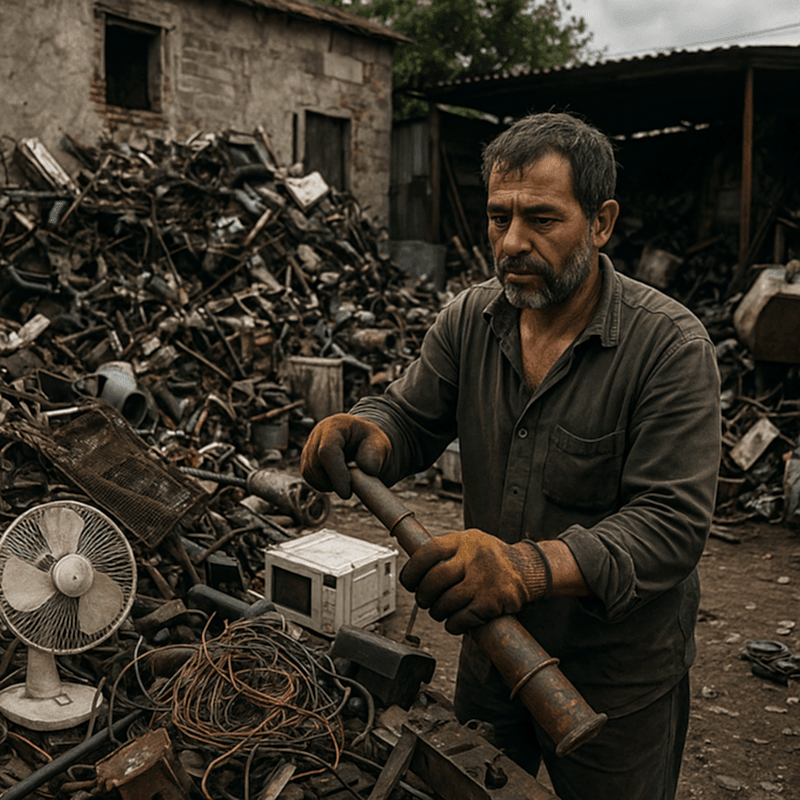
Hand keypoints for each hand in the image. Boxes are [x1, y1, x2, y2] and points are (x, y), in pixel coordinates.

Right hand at [300, 413, 391, 498]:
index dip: (336, 473)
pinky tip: (339, 479)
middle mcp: (318, 434)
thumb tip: (365, 468)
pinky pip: (310, 478)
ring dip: (328, 484)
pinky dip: (323, 484)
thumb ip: (375, 454)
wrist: (366, 444)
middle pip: (314, 463)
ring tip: (348, 478)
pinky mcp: (308, 460)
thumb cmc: (373, 444)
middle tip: (352, 487)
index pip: (327, 450)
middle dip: (333, 481)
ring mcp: (310, 447)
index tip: (347, 493)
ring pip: (310, 473)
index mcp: (336, 425)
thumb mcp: (381, 444)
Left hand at [399, 530, 550, 634]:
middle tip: (423, 600)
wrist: (529, 570)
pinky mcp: (491, 602)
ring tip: (439, 611)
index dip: (413, 569)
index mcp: (465, 541)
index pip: (429, 551)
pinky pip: (461, 618)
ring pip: (445, 602)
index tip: (408, 581)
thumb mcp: (471, 543)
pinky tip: (454, 622)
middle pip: (434, 580)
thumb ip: (447, 551)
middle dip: (423, 595)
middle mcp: (474, 557)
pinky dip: (453, 624)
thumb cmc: (492, 559)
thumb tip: (414, 568)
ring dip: (437, 612)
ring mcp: (483, 580)